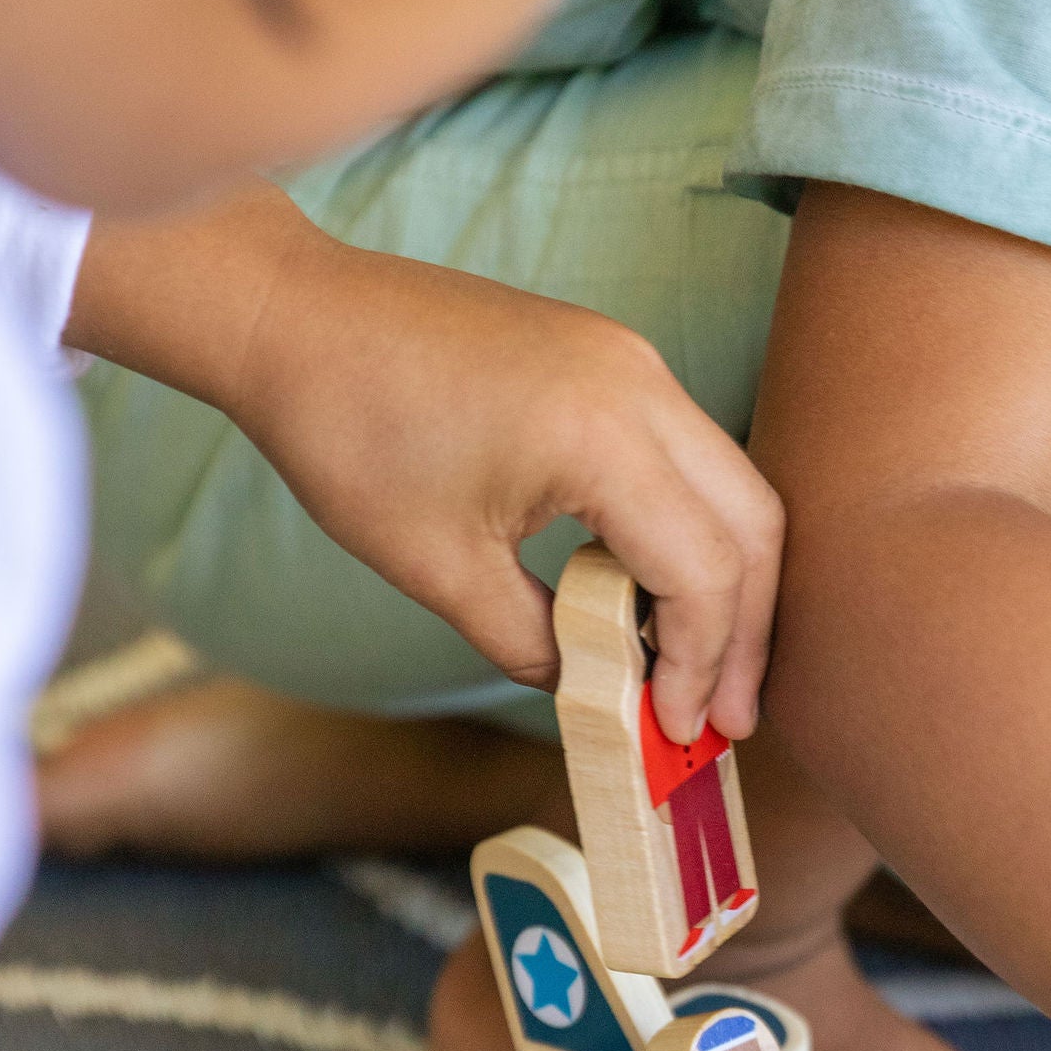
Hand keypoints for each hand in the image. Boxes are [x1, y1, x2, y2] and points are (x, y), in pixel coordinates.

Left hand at [71, 187, 781, 744]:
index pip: (705, 570)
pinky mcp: (611, 357)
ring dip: (726, 582)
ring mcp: (631, 361)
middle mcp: (639, 384)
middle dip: (745, 633)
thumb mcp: (438, 567)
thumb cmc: (347, 432)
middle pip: (754, 525)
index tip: (677, 733)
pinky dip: (689, 530)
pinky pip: (687, 454)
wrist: (296, 317)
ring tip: (698, 668)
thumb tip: (594, 688)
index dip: (702, 665)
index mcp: (600, 435)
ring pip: (733, 486)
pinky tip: (652, 593)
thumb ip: (532, 641)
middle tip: (725, 719)